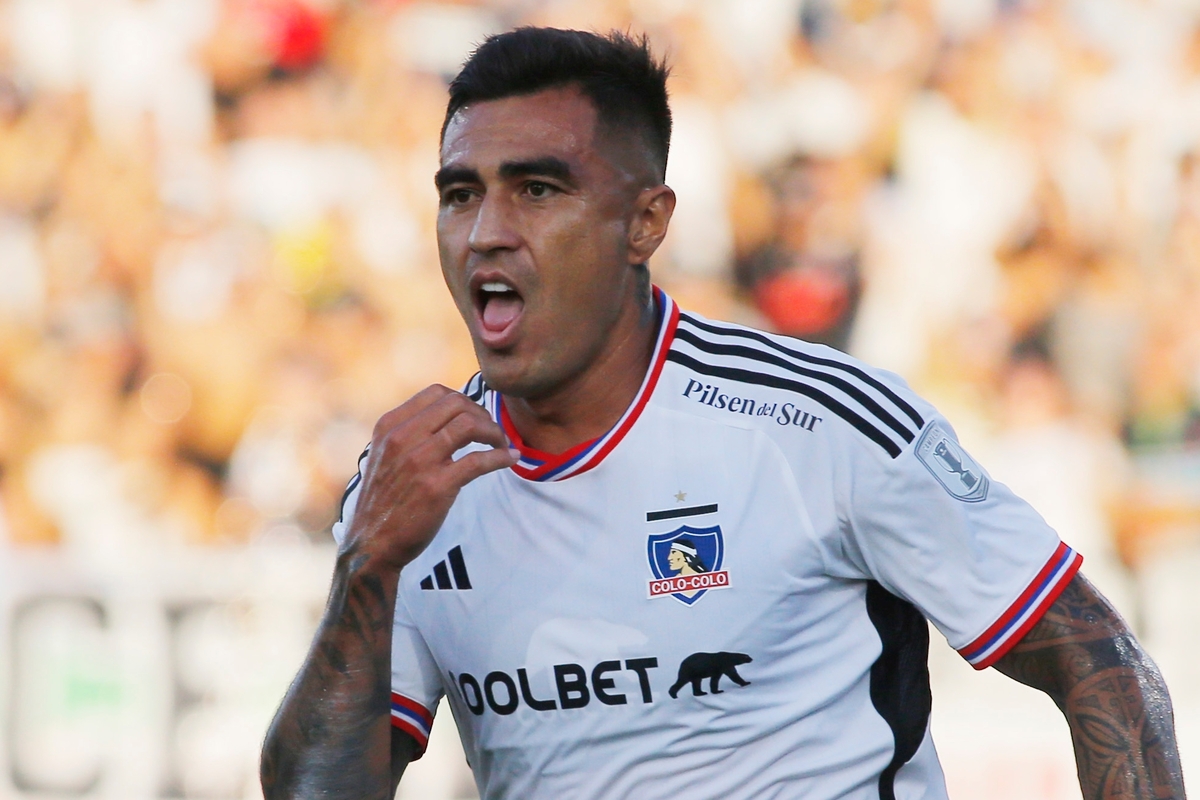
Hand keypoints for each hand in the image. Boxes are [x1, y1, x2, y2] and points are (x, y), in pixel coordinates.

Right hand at [341, 384, 515, 572]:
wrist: (372, 543)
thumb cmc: (384, 501)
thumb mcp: (384, 456)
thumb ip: (409, 434)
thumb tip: (449, 417)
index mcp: (389, 427)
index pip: (436, 393)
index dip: (464, 400)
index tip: (475, 416)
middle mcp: (402, 438)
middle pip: (456, 404)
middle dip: (482, 413)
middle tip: (491, 431)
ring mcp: (419, 461)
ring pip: (469, 425)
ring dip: (494, 432)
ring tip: (501, 444)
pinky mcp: (437, 486)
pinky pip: (479, 460)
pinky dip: (501, 457)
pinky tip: (510, 459)